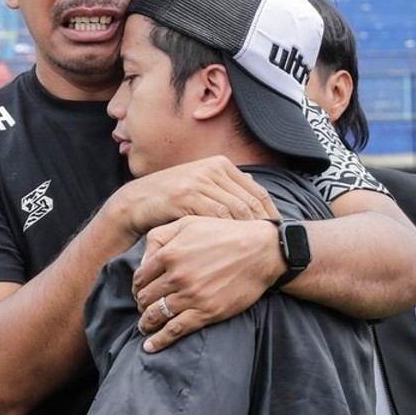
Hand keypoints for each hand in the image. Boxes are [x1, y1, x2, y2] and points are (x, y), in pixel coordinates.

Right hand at [102, 155, 277, 245]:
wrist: (135, 202)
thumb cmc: (170, 199)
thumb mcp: (199, 185)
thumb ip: (225, 185)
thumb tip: (255, 187)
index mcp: (219, 164)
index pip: (257, 191)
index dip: (272, 214)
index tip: (280, 234)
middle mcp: (212, 169)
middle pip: (250, 200)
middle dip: (264, 225)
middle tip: (274, 246)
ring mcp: (198, 181)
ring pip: (236, 210)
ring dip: (248, 231)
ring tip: (258, 250)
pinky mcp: (186, 196)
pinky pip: (216, 216)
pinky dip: (228, 232)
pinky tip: (233, 247)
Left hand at [132, 216, 283, 351]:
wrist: (262, 251)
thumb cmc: (224, 234)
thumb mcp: (187, 224)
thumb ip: (160, 237)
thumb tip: (143, 261)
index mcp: (169, 254)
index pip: (140, 278)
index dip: (137, 287)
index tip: (140, 292)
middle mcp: (177, 276)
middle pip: (146, 297)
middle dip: (141, 304)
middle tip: (144, 308)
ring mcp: (192, 296)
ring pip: (156, 315)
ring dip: (146, 323)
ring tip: (144, 326)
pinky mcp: (208, 312)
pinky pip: (176, 330)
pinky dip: (159, 340)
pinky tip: (150, 346)